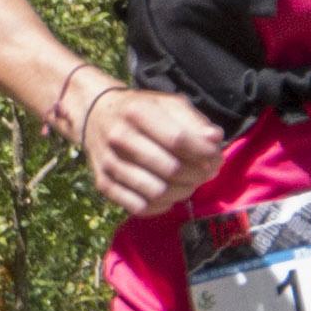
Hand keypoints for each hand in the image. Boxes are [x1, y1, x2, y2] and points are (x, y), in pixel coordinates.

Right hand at [75, 80, 230, 219]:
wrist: (95, 115)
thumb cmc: (140, 109)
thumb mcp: (167, 104)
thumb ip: (194, 121)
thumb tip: (214, 139)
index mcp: (138, 112)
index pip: (178, 140)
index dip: (204, 153)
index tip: (216, 156)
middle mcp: (119, 137)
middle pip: (170, 169)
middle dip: (198, 175)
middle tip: (207, 172)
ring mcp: (109, 163)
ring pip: (157, 192)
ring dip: (182, 192)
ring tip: (190, 183)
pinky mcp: (103, 184)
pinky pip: (139, 207)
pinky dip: (161, 205)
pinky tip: (169, 194)